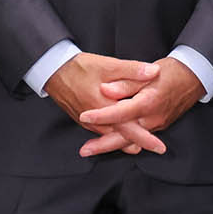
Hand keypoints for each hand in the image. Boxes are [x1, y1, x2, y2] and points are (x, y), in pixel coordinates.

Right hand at [45, 54, 166, 156]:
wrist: (52, 70)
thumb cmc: (79, 67)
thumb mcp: (107, 65)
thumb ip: (132, 70)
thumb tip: (155, 72)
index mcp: (105, 108)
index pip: (129, 129)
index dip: (146, 139)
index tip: (160, 147)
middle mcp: (96, 121)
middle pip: (122, 138)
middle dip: (140, 143)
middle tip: (158, 148)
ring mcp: (88, 123)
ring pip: (111, 138)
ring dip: (126, 141)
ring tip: (142, 144)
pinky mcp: (83, 121)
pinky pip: (102, 133)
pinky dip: (114, 135)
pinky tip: (120, 133)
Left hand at [74, 56, 205, 157]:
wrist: (194, 78)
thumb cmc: (170, 72)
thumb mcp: (148, 71)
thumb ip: (125, 82)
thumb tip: (105, 89)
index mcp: (148, 102)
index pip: (120, 113)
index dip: (101, 115)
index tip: (84, 115)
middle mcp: (152, 118)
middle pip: (124, 136)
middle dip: (103, 145)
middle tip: (84, 150)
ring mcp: (156, 125)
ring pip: (131, 140)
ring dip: (111, 146)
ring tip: (91, 149)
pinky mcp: (158, 126)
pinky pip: (138, 138)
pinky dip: (124, 142)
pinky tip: (110, 142)